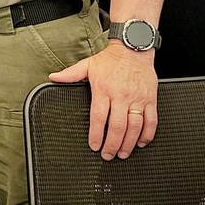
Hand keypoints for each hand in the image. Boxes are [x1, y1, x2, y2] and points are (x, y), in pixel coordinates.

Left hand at [49, 43, 157, 159]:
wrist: (133, 49)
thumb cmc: (110, 60)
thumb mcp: (87, 64)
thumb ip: (70, 74)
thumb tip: (53, 77)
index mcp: (103, 89)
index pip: (98, 117)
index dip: (96, 134)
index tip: (94, 146)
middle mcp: (121, 96)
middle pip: (117, 126)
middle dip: (112, 144)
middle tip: (108, 155)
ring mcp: (137, 99)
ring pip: (134, 126)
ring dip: (128, 143)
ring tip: (123, 154)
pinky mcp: (151, 99)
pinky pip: (151, 120)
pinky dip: (147, 134)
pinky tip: (140, 142)